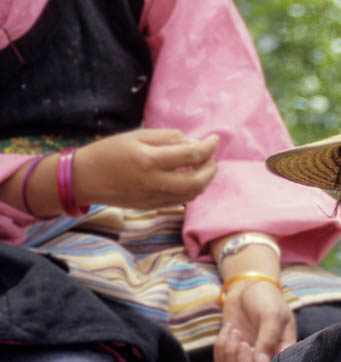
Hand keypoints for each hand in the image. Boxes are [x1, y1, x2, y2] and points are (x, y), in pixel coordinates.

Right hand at [73, 128, 217, 208]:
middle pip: (198, 181)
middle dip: (211, 169)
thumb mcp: (136, 136)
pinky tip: (188, 177)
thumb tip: (194, 143)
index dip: (209, 146)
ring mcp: (155, 197)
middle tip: (211, 158)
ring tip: (201, 166)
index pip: (192, 155)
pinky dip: (191, 189)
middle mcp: (155, 182)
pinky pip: (181, 200)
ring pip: (192, 194)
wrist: (85, 179)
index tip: (215, 139)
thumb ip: (167, 138)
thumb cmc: (109, 152)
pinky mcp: (153, 206)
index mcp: (149, 159)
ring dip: (204, 181)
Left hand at [213, 278, 295, 361]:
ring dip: (230, 355)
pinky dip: (220, 347)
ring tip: (234, 331)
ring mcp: (246, 358)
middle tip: (242, 342)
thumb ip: (268, 340)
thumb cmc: (267, 300)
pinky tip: (228, 328)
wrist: (248, 286)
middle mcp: (266, 360)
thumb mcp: (272, 315)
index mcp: (282, 353)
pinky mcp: (230, 352)